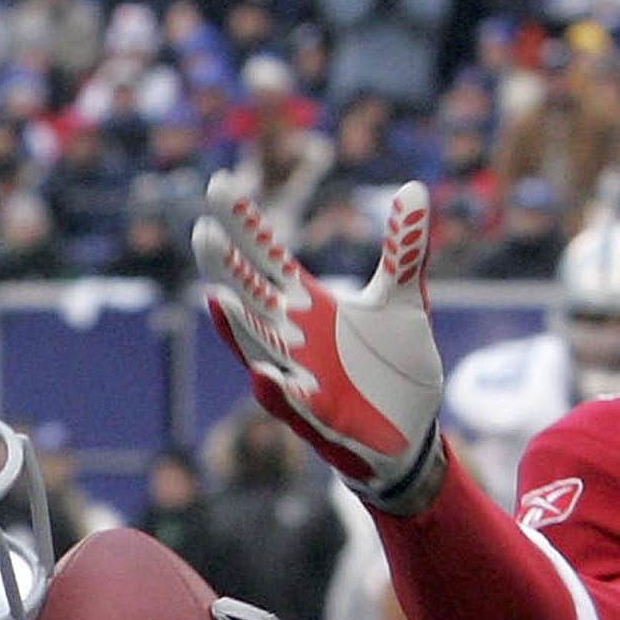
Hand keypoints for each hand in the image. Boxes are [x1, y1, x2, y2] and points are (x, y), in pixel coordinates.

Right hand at [193, 172, 444, 512]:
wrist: (414, 434)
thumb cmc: (396, 367)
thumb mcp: (404, 300)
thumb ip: (404, 249)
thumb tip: (415, 189)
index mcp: (309, 307)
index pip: (267, 258)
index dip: (245, 224)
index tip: (221, 184)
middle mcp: (295, 341)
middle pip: (250, 298)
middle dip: (227, 270)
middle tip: (203, 232)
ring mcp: (304, 381)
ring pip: (260, 352)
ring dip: (239, 329)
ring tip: (216, 299)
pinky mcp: (323, 423)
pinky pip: (294, 408)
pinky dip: (278, 392)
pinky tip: (263, 374)